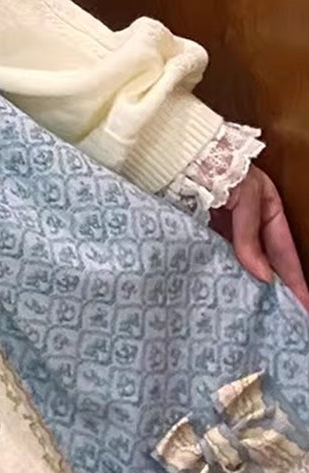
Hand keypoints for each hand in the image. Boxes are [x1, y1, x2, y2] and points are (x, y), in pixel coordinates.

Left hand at [211, 167, 308, 311]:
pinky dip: (221, 274)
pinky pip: (216, 257)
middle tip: (279, 320)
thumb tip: (263, 277)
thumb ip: (250, 235)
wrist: (177, 152)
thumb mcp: (245, 196)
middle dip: (273, 289)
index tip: (304, 308)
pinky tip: (225, 292)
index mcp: (268, 209)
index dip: (295, 281)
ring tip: (253, 313)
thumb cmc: (218, 165)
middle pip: (265, 261)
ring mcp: (225, 228)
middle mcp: (249, 222)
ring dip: (246, 285)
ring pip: (241, 263)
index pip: (285, 252)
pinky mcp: (201, 232)